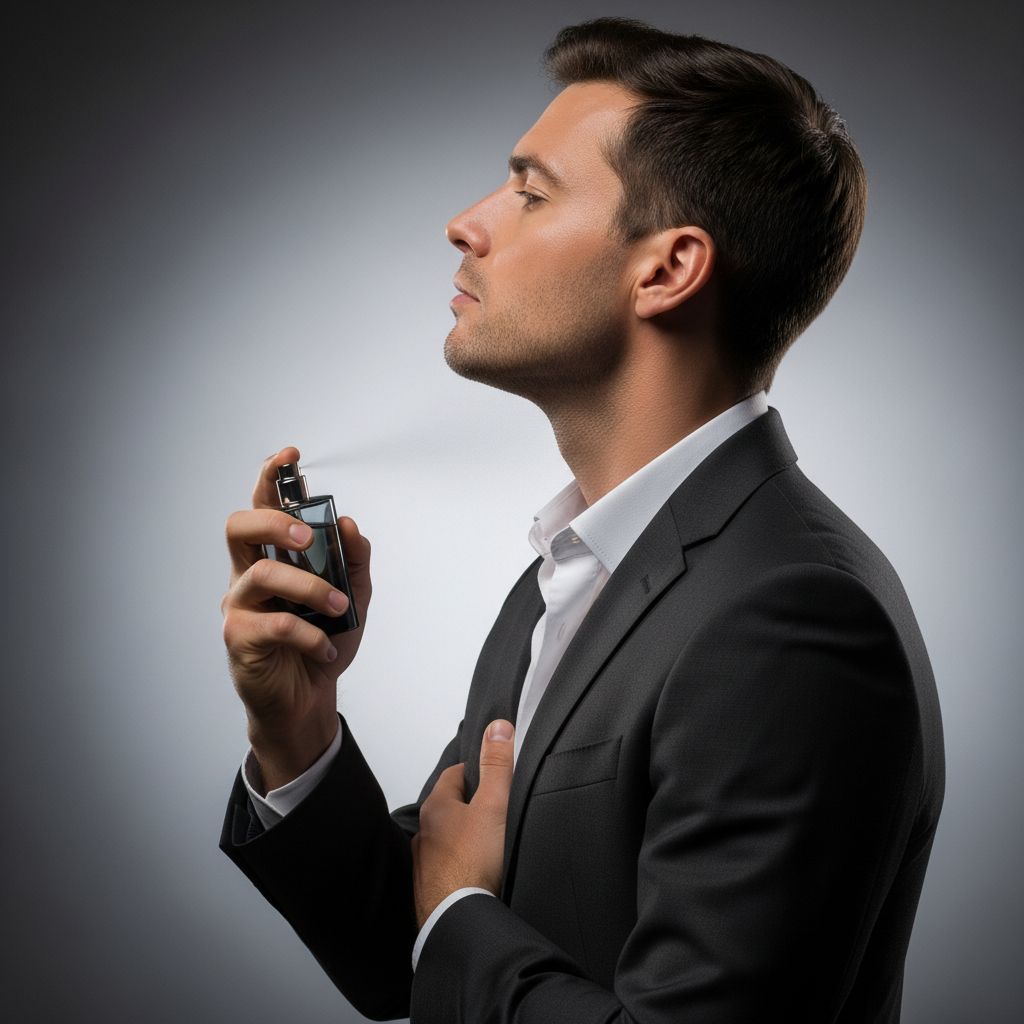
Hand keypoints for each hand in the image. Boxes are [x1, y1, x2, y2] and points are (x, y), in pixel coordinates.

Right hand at [221, 446, 372, 789]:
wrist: (310, 700)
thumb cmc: (323, 643)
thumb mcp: (352, 599)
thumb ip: (353, 562)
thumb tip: (350, 524)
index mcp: (272, 558)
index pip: (263, 507)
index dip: (271, 477)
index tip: (291, 454)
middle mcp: (248, 575)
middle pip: (239, 527)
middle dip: (272, 519)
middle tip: (305, 534)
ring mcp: (239, 606)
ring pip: (261, 573)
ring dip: (309, 586)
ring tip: (338, 607)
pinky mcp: (240, 640)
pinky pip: (277, 625)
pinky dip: (311, 635)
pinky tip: (326, 649)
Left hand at [411, 720, 514, 928]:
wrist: (459, 918)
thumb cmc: (474, 861)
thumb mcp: (494, 804)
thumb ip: (497, 766)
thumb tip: (498, 727)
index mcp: (436, 807)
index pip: (455, 775)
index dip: (477, 772)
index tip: (493, 775)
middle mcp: (423, 833)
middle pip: (449, 808)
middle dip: (469, 806)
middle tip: (495, 809)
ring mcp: (423, 863)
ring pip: (446, 839)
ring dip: (462, 838)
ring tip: (488, 843)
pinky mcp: (429, 888)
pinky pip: (446, 867)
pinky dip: (459, 865)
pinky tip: (476, 873)